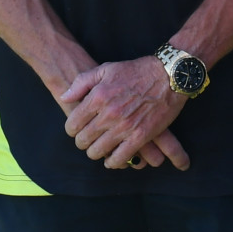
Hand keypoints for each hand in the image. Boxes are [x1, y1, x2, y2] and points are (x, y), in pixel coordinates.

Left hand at [57, 58, 190, 170]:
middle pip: (83, 140)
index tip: (78, 129)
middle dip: (83, 142)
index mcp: (98, 96)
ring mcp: (124, 126)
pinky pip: (120, 158)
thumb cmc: (136, 71)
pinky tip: (113, 159)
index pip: (72, 124)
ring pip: (98, 152)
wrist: (167, 75)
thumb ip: (81, 83)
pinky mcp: (140, 136)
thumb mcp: (106, 69)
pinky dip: (113, 162)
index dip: (72, 129)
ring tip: (100, 148)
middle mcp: (108, 113)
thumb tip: (65, 97)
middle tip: (88, 139)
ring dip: (96, 152)